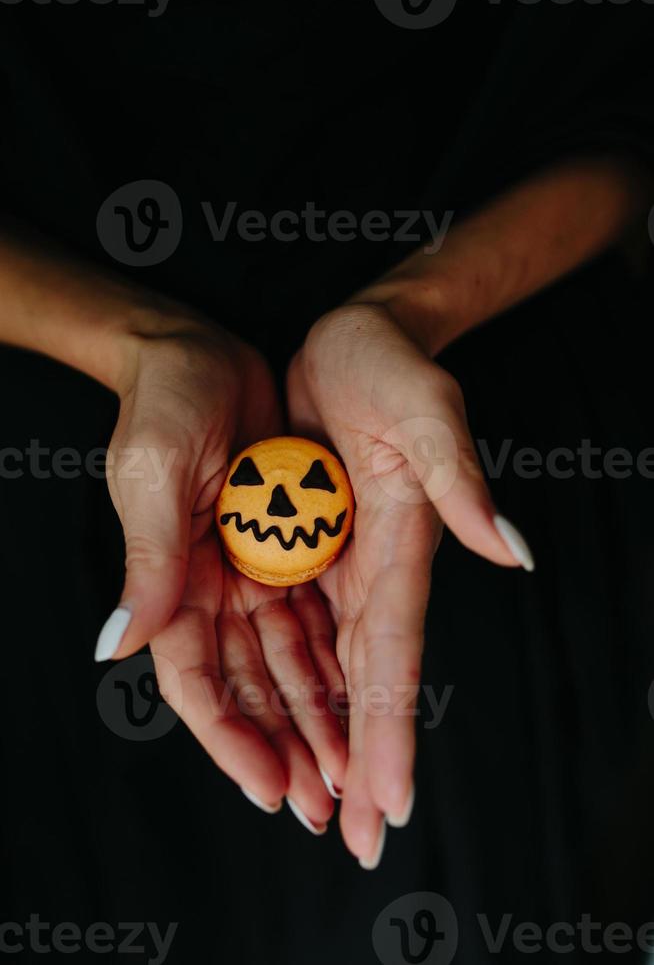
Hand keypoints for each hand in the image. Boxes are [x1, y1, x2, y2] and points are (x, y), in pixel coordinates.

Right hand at [99, 317, 345, 827]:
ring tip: (348, 775)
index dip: (232, 740)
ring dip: (314, 719)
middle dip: (284, 748)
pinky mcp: (287, 546)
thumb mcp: (153, 477)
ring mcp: (251, 570)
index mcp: (176, 581)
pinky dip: (332, 661)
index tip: (271, 790)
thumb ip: (149, 563)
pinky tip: (357, 700)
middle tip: (325, 807)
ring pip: (286, 665)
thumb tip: (116, 647)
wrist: (199, 354)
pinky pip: (312, 617)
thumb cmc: (165, 405)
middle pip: (249, 688)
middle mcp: (213, 588)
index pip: (198, 682)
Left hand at [287, 303, 530, 864]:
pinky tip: (295, 721)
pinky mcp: (308, 543)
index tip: (390, 801)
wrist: (356, 341)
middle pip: (364, 681)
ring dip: (329, 735)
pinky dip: (299, 680)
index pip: (395, 654)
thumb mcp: (426, 410)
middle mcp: (371, 568)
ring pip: (330, 667)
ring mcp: (338, 561)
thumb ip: (459, 478)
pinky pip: (299, 626)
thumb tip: (511, 552)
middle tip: (360, 839)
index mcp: (400, 548)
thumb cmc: (391, 366)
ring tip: (321, 803)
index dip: (391, 729)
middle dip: (364, 760)